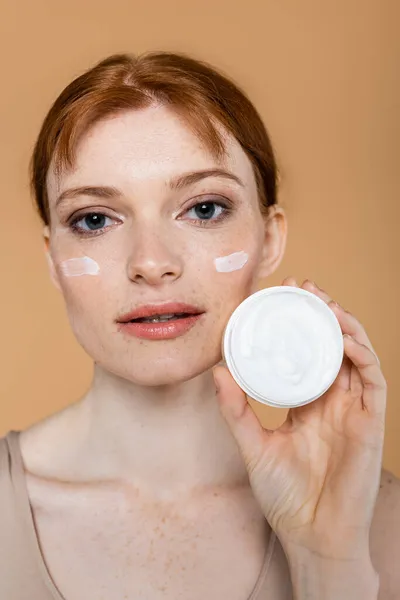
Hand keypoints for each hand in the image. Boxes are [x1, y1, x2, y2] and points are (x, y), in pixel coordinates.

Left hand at [212, 277, 386, 564]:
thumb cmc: (286, 497)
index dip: (298, 324)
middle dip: (321, 312)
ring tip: (323, 301)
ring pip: (356, 354)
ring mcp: (353, 409)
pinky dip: (362, 354)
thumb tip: (216, 372)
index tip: (281, 297)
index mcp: (307, 403)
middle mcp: (332, 401)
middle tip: (302, 287)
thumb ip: (236, 411)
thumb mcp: (253, 446)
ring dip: (343, 324)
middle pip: (332, 345)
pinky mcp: (371, 422)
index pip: (306, 353)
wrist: (313, 536)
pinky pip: (373, 380)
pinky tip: (342, 335)